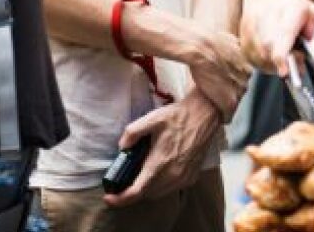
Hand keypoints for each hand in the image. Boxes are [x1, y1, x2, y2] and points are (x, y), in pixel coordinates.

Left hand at [104, 90, 220, 206]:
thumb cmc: (178, 116)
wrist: (205, 115)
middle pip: (146, 195)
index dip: (120, 199)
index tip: (109, 198)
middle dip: (132, 191)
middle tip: (124, 181)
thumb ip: (131, 133)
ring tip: (141, 175)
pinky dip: (161, 186)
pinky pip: (171, 189)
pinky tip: (160, 171)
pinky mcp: (191, 177)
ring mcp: (183, 178)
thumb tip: (122, 147)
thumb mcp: (151, 119)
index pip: (136, 192)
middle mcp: (172, 175)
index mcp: (159, 163)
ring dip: (147, 189)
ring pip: (159, 194)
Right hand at [187, 27, 249, 120]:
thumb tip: (234, 46)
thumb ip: (235, 49)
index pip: (243, 80)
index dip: (232, 83)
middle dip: (230, 93)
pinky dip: (223, 117)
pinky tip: (219, 118)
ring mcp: (238, 92)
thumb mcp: (230, 42)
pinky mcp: (228, 102)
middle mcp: (246, 80)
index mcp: (248, 68)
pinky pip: (228, 115)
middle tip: (218, 94)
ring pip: (235, 103)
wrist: (202, 47)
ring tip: (216, 106)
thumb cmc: (212, 41)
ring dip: (226, 104)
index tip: (224, 84)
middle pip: (240, 92)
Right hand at [242, 0, 313, 77]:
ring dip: (272, 63)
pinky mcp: (243, 33)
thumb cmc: (301, 16)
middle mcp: (270, 11)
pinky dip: (263, 62)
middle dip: (279, 62)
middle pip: (268, 45)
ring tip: (284, 59)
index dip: (282, 54)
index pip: (285, 31)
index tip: (285, 72)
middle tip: (291, 69)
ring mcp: (253, 21)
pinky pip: (250, 56)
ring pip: (258, 53)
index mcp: (294, 7)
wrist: (275, 2)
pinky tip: (272, 56)